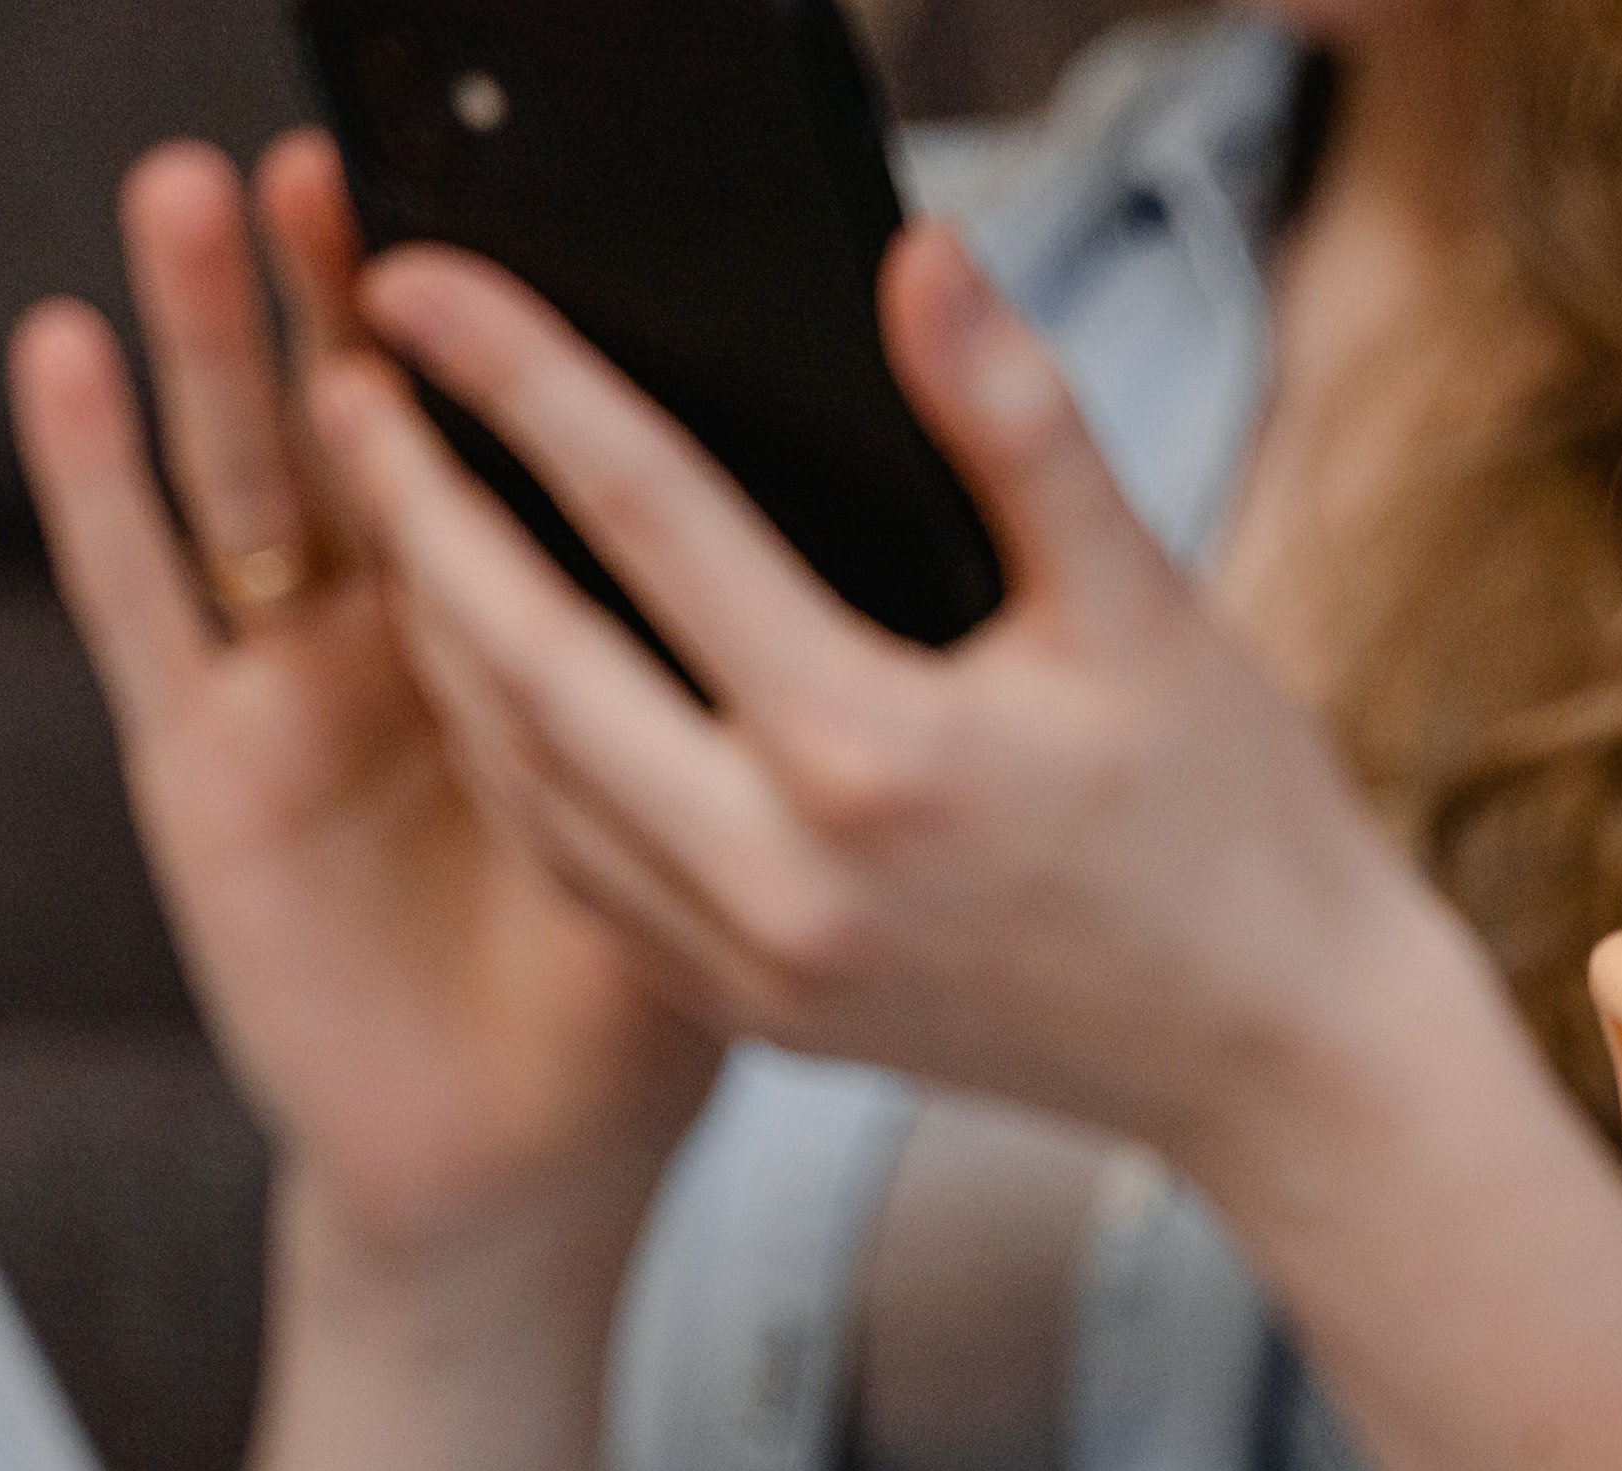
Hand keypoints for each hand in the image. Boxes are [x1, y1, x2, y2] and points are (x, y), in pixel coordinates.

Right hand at [9, 136, 720, 1295]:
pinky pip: (142, 599)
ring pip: (246, 473)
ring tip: (201, 191)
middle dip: (343, 290)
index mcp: (551, 643)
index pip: (517, 449)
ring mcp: (295, 688)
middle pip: (368, 426)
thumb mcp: (737, 829)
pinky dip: (95, 477)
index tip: (494, 199)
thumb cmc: (634, 1019)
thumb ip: (746, 682)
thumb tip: (849, 510)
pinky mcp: (200, 759)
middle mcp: (411, 639)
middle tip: (345, 152)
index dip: (501, 331)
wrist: (519, 1182)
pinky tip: (68, 353)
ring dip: (217, 333)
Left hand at [302, 222, 1443, 1177]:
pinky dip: (510, 764)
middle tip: (337, 384)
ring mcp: (759, 965)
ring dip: (434, 643)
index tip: (426, 287)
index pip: (646, 521)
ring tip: (385, 515)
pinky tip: (486, 684)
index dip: (522, 381)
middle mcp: (788, 878)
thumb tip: (916, 260)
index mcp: (875, 757)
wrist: (1284, 1060)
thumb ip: (1016, 424)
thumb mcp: (1147, 608)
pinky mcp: (758, 1017)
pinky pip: (579, 874)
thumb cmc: (1238, 833)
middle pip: (527, 662)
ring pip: (527, 781)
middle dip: (411, 512)